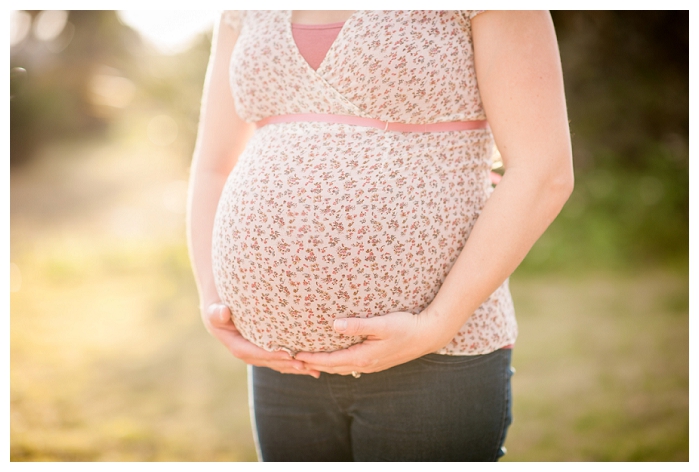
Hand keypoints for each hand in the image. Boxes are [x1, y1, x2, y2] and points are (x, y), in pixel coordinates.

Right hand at [202, 303, 319, 377]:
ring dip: (295, 368)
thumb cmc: (218, 310)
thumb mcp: (215, 310)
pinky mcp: (265, 352)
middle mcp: (248, 354)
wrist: (220, 313)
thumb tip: (222, 312)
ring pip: (278, 364)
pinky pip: (281, 360)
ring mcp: (258, 355)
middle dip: (288, 364)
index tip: (288, 354)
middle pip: (270, 362)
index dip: (272, 355)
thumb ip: (216, 312)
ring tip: (314, 369)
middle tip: (306, 363)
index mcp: (237, 347)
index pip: (255, 353)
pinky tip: (313, 367)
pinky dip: (296, 364)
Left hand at [295, 309, 451, 375]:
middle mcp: (364, 365)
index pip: (329, 360)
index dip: (311, 358)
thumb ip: (357, 325)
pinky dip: (336, 364)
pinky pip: (349, 366)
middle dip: (312, 365)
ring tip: (308, 361)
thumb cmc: (405, 326)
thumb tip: (334, 325)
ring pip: (340, 369)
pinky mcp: (376, 362)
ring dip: (324, 366)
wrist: (428, 335)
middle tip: (293, 360)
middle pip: (332, 368)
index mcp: (362, 357)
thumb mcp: (381, 323)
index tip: (294, 354)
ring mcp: (371, 365)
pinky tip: (333, 358)